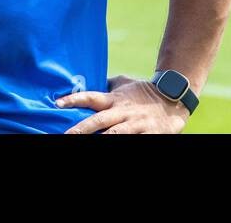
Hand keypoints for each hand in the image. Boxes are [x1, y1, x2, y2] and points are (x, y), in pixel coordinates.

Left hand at [56, 74, 188, 133]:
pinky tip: (111, 148)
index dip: (74, 99)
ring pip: (115, 135)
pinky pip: (134, 142)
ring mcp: (136, 125)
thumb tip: (84, 81)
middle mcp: (123, 112)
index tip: (57, 103)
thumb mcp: (124, 85)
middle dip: (81, 129)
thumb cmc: (144, 92)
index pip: (91, 97)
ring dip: (100, 140)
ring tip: (82, 144)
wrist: (173, 99)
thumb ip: (106, 86)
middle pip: (99, 121)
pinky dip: (124, 145)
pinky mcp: (149, 135)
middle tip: (65, 135)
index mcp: (115, 99)